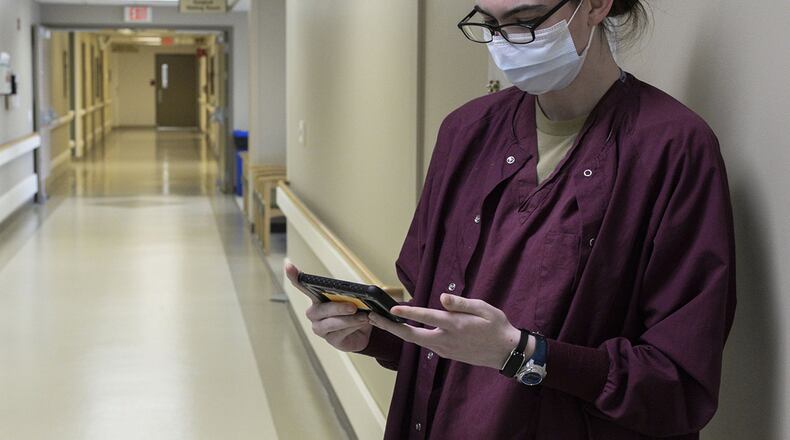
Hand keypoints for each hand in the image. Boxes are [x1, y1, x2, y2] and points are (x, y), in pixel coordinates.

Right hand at [285, 259, 371, 351]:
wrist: (365, 332)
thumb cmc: (356, 311)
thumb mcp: (357, 298)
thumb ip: (355, 293)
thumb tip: (363, 291)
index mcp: (317, 297)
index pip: (303, 285)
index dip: (294, 276)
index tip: (288, 265)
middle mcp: (314, 313)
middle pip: (321, 309)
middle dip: (338, 307)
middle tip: (353, 306)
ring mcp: (320, 328)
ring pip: (331, 323)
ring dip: (349, 319)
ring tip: (364, 316)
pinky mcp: (330, 340)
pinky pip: (340, 333)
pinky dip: (353, 327)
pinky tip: (362, 324)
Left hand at [368, 293, 527, 369]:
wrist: (505, 352)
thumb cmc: (496, 326)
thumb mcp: (484, 309)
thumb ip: (462, 304)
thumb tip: (443, 297)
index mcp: (455, 325)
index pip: (426, 317)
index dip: (408, 312)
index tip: (392, 308)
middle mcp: (446, 339)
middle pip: (411, 334)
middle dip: (390, 326)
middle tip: (372, 317)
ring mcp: (445, 349)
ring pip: (416, 340)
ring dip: (398, 331)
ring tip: (382, 321)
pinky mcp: (446, 353)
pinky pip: (426, 343)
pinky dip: (412, 336)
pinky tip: (404, 329)